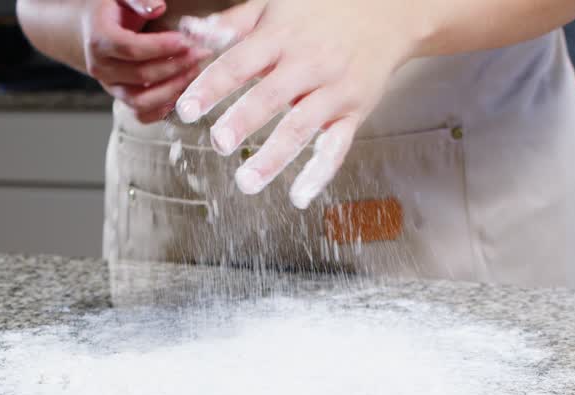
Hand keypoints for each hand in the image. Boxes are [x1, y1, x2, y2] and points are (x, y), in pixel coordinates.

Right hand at [83, 1, 211, 122]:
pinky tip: (181, 92)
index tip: (185, 41)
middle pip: (141, 75)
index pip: (131, 49)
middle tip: (199, 53)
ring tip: (193, 72)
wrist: (92, 29)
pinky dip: (163, 109)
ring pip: (141, 101)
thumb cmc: (112, 10)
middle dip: (175, 66)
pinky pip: (141, 114)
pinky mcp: (121, 99)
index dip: (161, 47)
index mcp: (99, 40)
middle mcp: (101, 67)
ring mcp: (110, 87)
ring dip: (172, 89)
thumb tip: (158, 7)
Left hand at [174, 0, 423, 206]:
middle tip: (218, 143)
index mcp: (280, 35)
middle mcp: (308, 63)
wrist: (388, 11)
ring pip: (301, 126)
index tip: (185, 110)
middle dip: (244, 120)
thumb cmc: (322, 8)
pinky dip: (319, 173)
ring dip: (273, 156)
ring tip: (246, 182)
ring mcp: (333, 89)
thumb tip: (188, 32)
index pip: (239, 63)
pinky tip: (299, 196)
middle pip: (271, 96)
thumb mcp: (274, 6)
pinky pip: (337, 146)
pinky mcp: (354, 111)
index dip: (211, 87)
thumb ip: (231, 24)